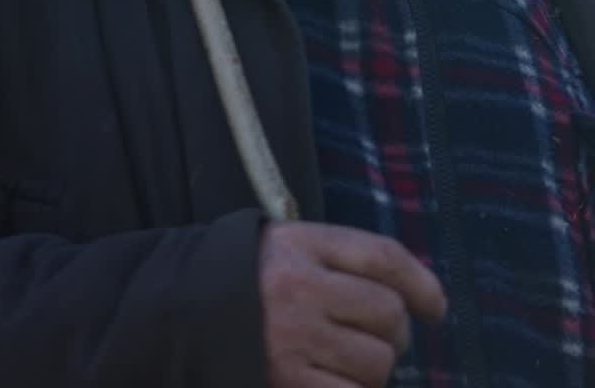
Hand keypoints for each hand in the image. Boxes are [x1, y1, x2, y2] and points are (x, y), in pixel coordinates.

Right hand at [259, 221, 446, 387]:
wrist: (183, 312)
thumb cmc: (252, 277)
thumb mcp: (290, 245)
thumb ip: (343, 260)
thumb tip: (415, 294)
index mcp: (303, 244)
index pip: (383, 257)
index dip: (422, 283)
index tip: (436, 307)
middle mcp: (300, 288)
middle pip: (387, 313)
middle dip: (396, 332)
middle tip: (381, 337)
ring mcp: (293, 339)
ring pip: (377, 362)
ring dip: (376, 368)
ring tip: (352, 362)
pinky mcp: (287, 383)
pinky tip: (340, 382)